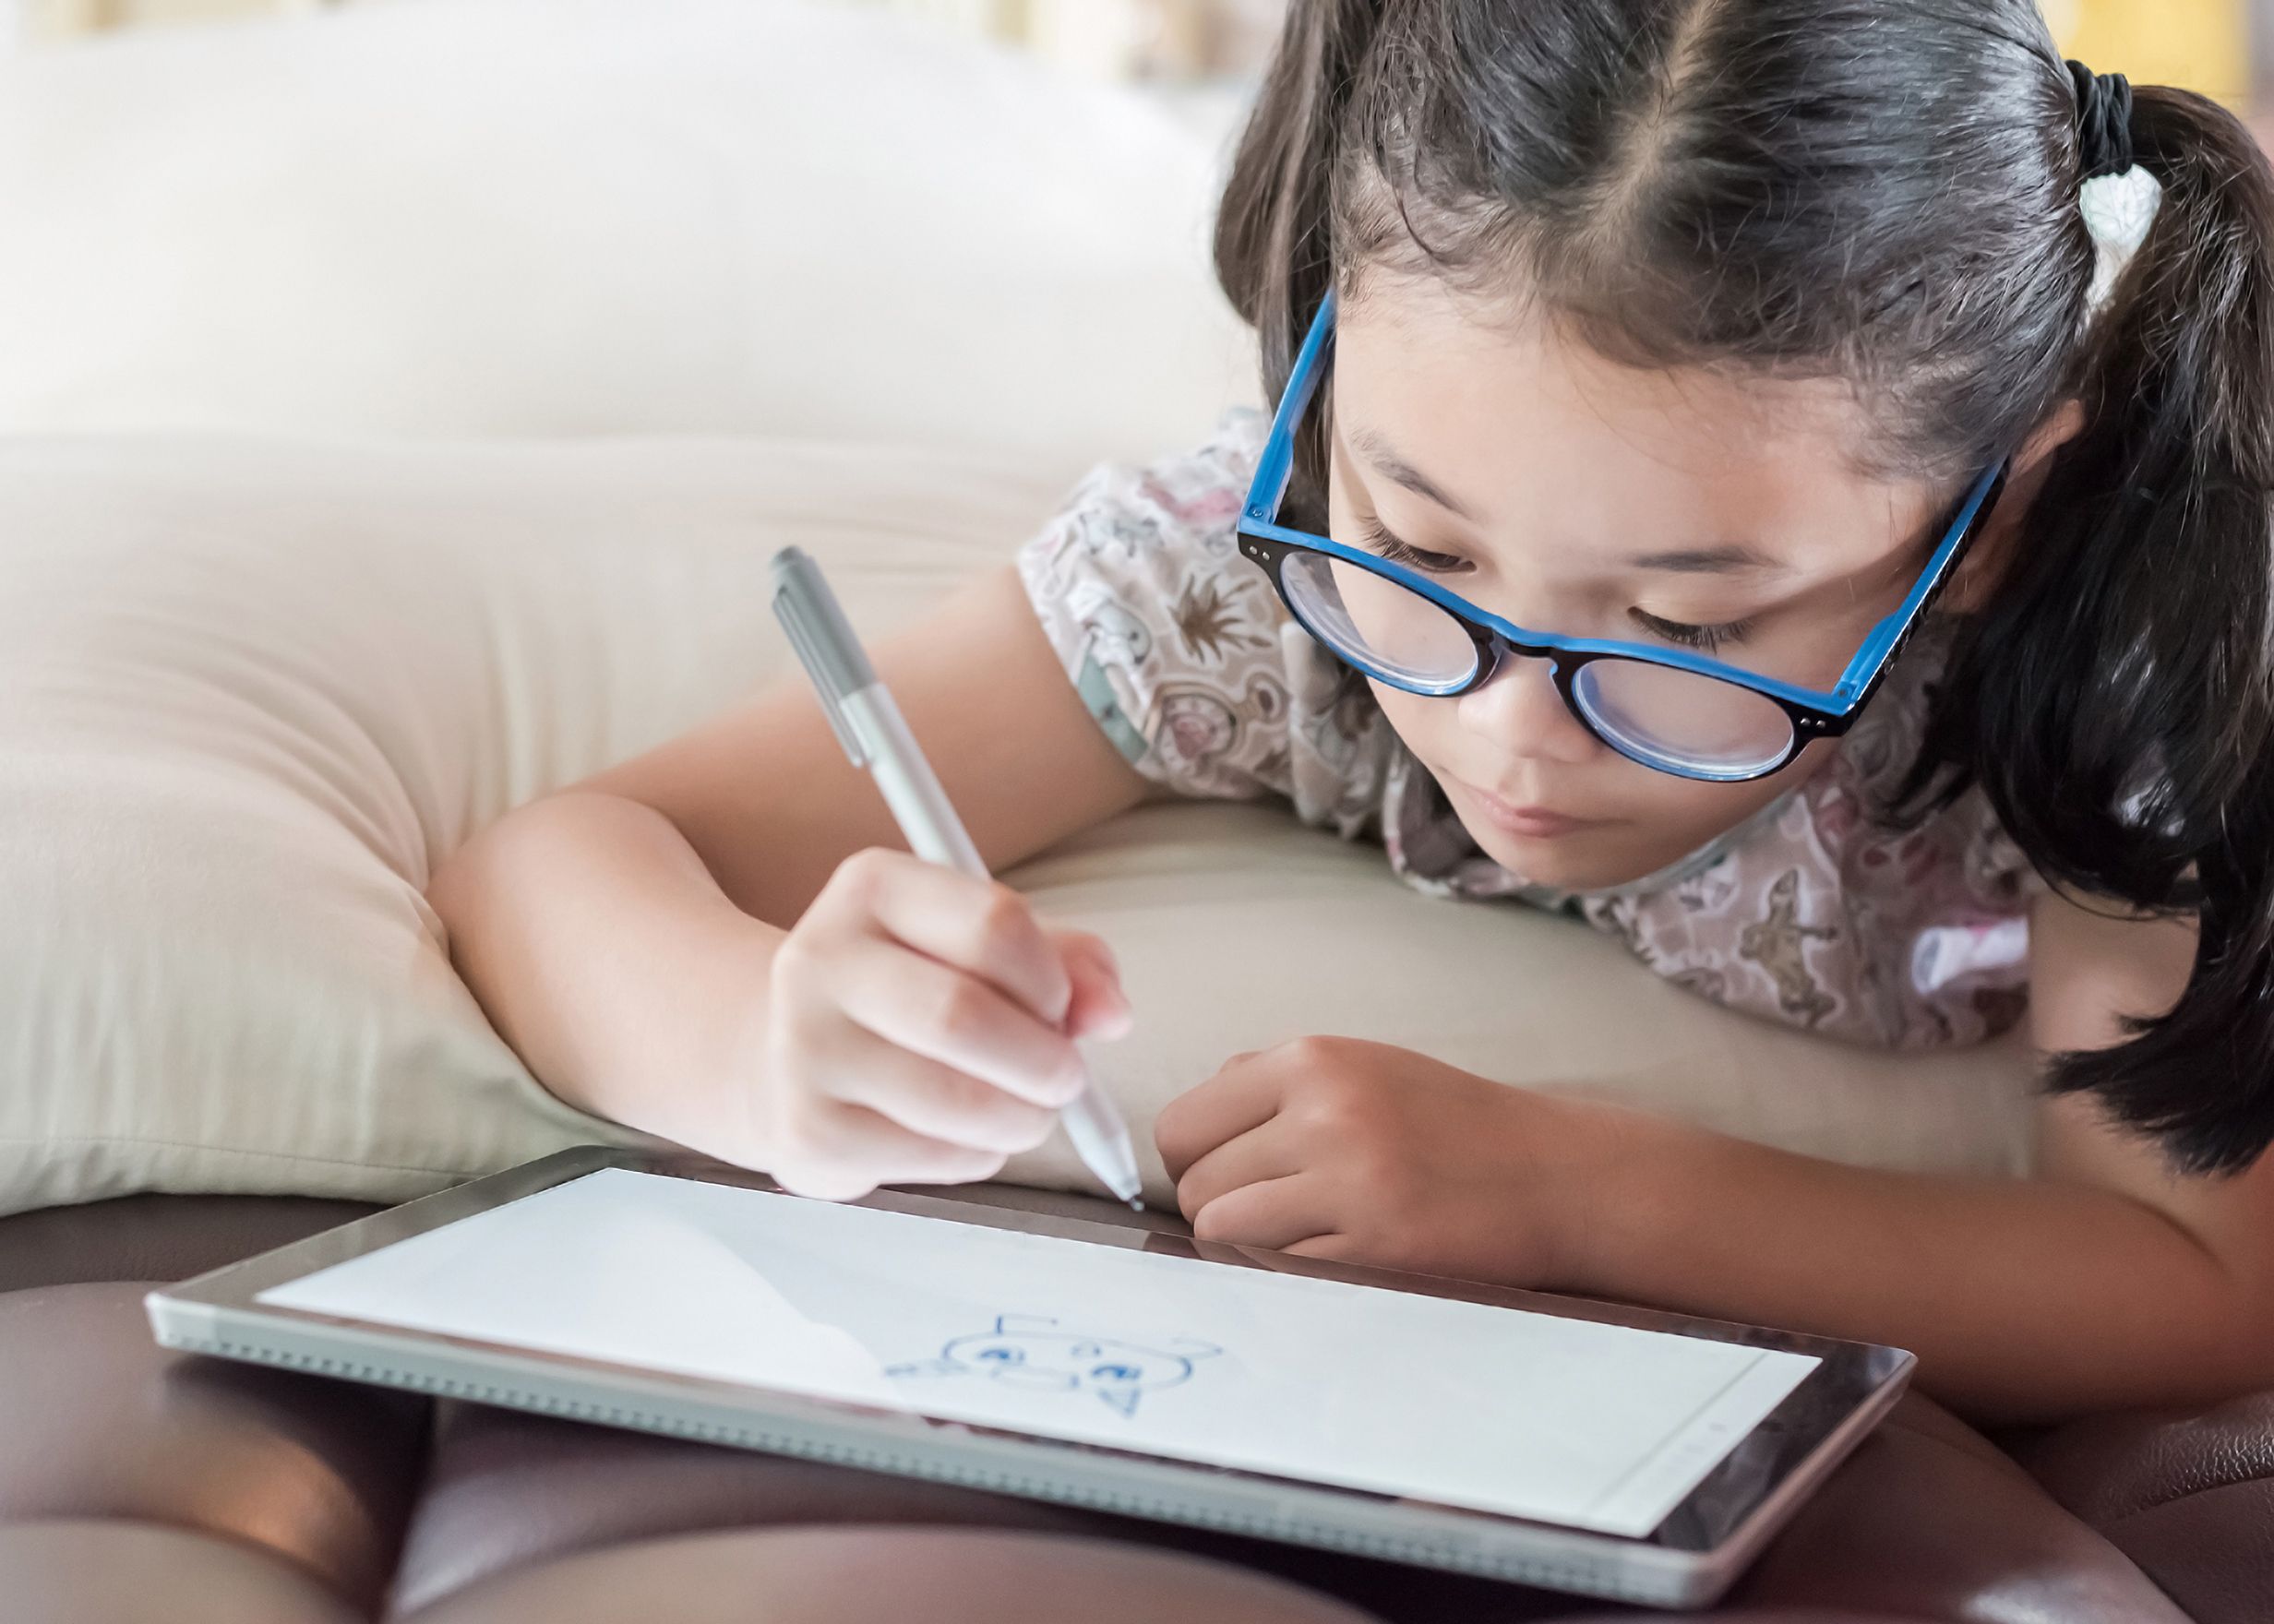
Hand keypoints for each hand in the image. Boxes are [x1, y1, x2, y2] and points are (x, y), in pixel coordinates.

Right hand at [758, 847, 1131, 1200]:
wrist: (788, 1060)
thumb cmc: (910, 994)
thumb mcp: (985, 949)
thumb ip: (1066, 961)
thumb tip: (1111, 1011)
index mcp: (873, 888)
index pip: (993, 923)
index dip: (1052, 980)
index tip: (1061, 1008)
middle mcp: (821, 958)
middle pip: (963, 1016)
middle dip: (1045, 1062)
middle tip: (1065, 1078)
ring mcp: (803, 1048)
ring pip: (956, 1100)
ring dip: (1022, 1118)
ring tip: (1025, 1110)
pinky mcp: (809, 1131)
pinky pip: (935, 1157)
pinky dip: (981, 1155)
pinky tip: (968, 1135)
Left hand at [1155, 1036, 1618, 1287]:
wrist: (1555, 1176)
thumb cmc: (1450, 1126)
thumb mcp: (1363, 1068)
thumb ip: (1270, 1084)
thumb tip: (1186, 1129)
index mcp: (1313, 1061)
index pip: (1181, 1123)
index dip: (1191, 1161)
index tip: (1223, 1176)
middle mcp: (1324, 1114)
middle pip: (1195, 1183)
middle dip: (1216, 1207)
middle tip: (1268, 1213)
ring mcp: (1349, 1184)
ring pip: (1222, 1230)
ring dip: (1245, 1245)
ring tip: (1299, 1234)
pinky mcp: (1373, 1249)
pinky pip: (1276, 1271)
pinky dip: (1290, 1274)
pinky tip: (1337, 1255)